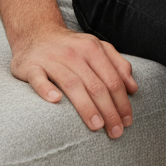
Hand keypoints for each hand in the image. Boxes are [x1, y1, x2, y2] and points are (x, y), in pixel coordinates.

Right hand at [11, 26, 137, 137]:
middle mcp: (75, 54)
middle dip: (109, 110)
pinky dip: (46, 89)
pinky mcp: (31, 67)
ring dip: (86, 106)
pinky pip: (39, 79)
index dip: (122, 101)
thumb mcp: (98, 49)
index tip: (127, 121)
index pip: (113, 79)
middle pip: (96, 85)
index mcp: (94, 49)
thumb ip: (118, 66)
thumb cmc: (72, 48)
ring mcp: (53, 60)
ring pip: (73, 84)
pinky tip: (56, 100)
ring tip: (97, 126)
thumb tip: (133, 88)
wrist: (37, 34)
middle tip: (116, 131)